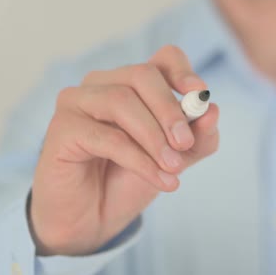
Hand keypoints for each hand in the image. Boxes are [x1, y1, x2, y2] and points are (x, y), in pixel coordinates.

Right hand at [29, 46, 218, 255]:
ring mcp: (78, 101)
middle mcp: (104, 83)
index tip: (199, 94)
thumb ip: (198, 138)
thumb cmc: (131, 179)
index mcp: (134, 83)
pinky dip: (139, 159)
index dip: (183, 71)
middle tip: (186, 144)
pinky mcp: (62, 128)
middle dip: (169, 110)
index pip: (164, 58)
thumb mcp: (176, 159)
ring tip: (174, 168)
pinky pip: (106, 137)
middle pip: (142, 75)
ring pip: (122, 101)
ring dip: (154, 138)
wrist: (93, 218)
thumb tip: (213, 112)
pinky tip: (159, 179)